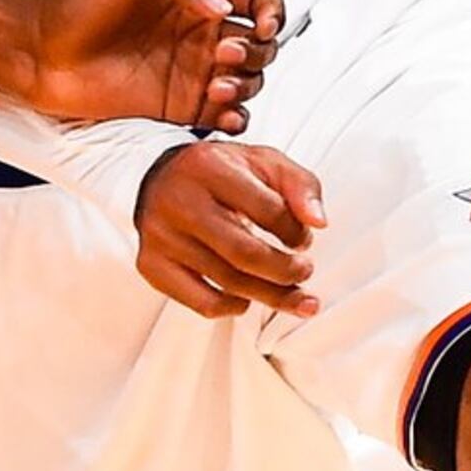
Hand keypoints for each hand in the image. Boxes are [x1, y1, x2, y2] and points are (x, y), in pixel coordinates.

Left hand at [22, 0, 280, 130]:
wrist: (39, 51)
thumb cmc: (78, 1)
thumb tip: (221, 7)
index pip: (260, 0)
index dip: (272, 11)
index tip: (260, 22)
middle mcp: (202, 35)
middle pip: (263, 45)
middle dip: (256, 52)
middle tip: (221, 55)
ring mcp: (193, 73)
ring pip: (252, 82)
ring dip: (248, 85)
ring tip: (215, 87)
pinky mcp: (180, 108)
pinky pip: (227, 117)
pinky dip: (237, 119)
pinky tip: (222, 114)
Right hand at [132, 139, 324, 318]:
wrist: (161, 178)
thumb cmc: (223, 173)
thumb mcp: (265, 163)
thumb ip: (301, 186)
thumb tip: (319, 223)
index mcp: (210, 167)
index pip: (268, 210)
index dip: (296, 232)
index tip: (304, 240)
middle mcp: (179, 201)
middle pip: (246, 254)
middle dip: (286, 271)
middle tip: (305, 272)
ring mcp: (161, 236)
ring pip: (227, 282)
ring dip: (270, 295)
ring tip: (294, 294)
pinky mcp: (151, 265)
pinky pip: (201, 303)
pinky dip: (232, 307)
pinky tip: (247, 299)